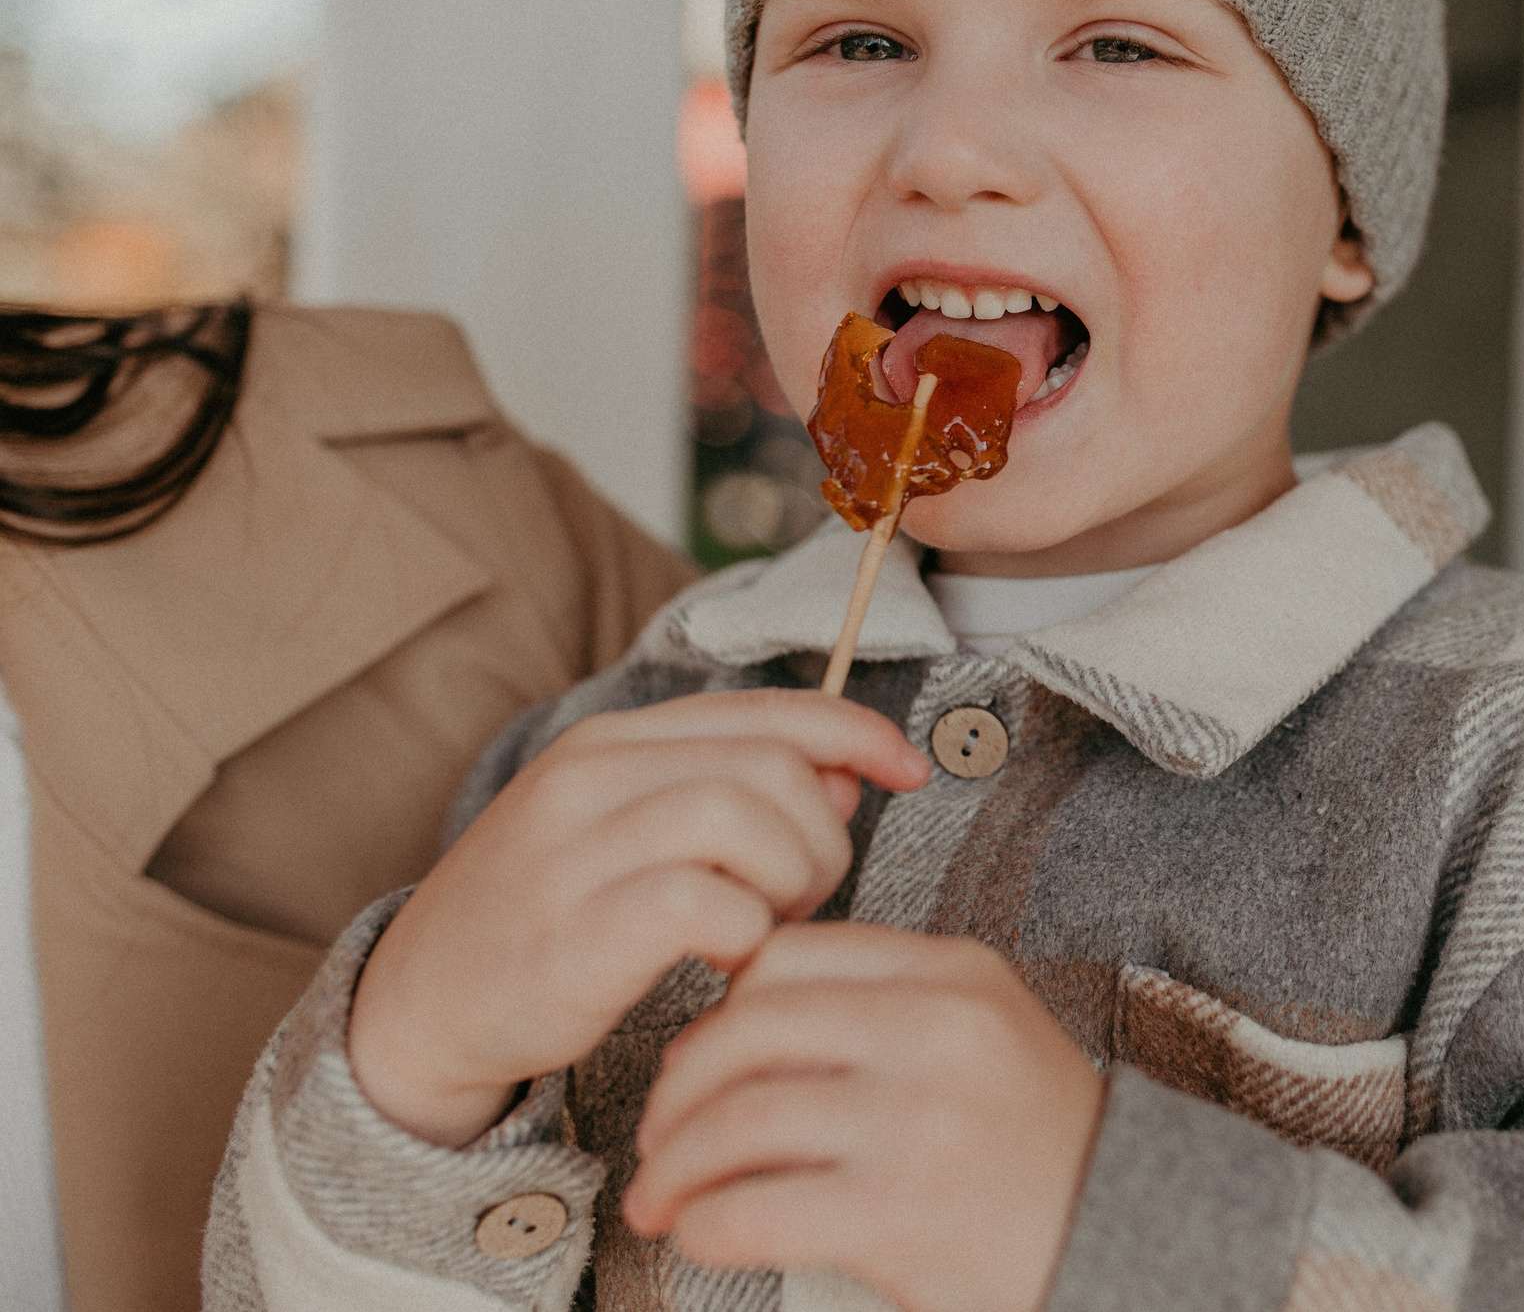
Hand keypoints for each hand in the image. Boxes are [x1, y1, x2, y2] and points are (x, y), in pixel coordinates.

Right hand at [347, 691, 932, 1145]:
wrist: (422, 1007)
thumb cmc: (549, 919)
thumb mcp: (633, 832)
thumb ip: (734, 792)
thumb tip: (845, 770)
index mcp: (613, 742)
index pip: (767, 709)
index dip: (856, 732)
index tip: (907, 768)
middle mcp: (593, 777)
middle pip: (774, 765)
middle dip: (820, 835)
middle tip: (798, 895)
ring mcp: (580, 850)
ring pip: (748, 819)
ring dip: (790, 882)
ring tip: (764, 925)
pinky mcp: (579, 931)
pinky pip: (711, 905)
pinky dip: (746, 936)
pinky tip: (725, 962)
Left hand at [622, 922, 1108, 1311]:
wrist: (1123, 1230)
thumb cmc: (1040, 1144)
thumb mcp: (985, 1032)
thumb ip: (886, 1006)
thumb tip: (736, 1018)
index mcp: (955, 975)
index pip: (790, 956)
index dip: (720, 1006)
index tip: (701, 1055)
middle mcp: (936, 1032)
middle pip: (746, 1028)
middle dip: (676, 1088)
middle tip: (659, 1134)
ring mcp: (917, 1120)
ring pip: (735, 1120)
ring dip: (672, 1167)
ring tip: (660, 1198)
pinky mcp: (898, 1213)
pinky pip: (752, 1209)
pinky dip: (704, 1227)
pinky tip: (703, 1236)